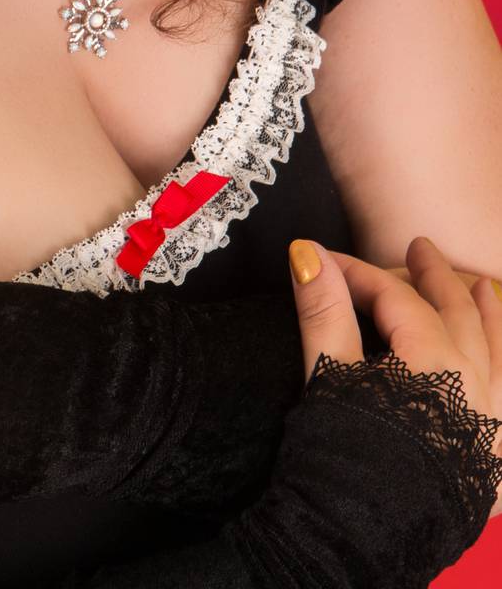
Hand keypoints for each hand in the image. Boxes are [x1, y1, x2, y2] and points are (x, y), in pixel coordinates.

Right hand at [288, 234, 501, 517]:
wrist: (357, 542)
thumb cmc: (342, 458)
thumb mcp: (327, 375)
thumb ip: (323, 309)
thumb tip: (307, 250)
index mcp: (433, 362)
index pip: (397, 297)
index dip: (358, 273)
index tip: (325, 260)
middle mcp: (475, 389)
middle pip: (458, 314)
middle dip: (435, 277)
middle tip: (421, 249)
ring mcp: (491, 427)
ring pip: (499, 353)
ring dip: (489, 315)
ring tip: (482, 288)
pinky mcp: (492, 462)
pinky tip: (500, 365)